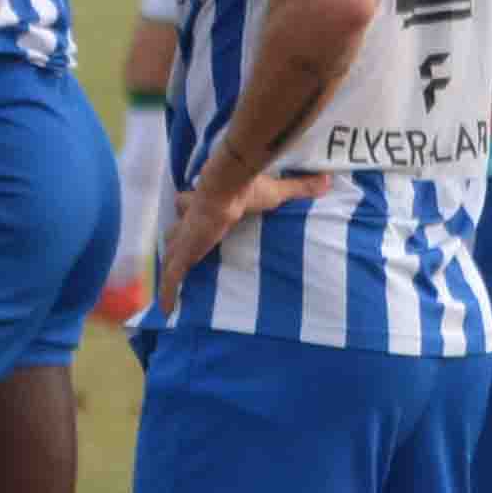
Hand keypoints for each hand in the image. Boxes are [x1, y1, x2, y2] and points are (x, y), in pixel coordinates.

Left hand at [150, 166, 325, 314]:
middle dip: (177, 244)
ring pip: (171, 255)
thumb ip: (298, 188)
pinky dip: (167, 292)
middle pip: (177, 234)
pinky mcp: (185, 251)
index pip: (193, 209)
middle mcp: (192, 222)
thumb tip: (326, 182)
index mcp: (210, 206)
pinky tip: (165, 310)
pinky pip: (172, 275)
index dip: (192, 218)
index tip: (196, 226)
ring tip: (169, 286)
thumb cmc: (248, 188)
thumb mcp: (276, 191)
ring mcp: (186, 237)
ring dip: (170, 269)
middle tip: (180, 257)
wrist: (229, 187)